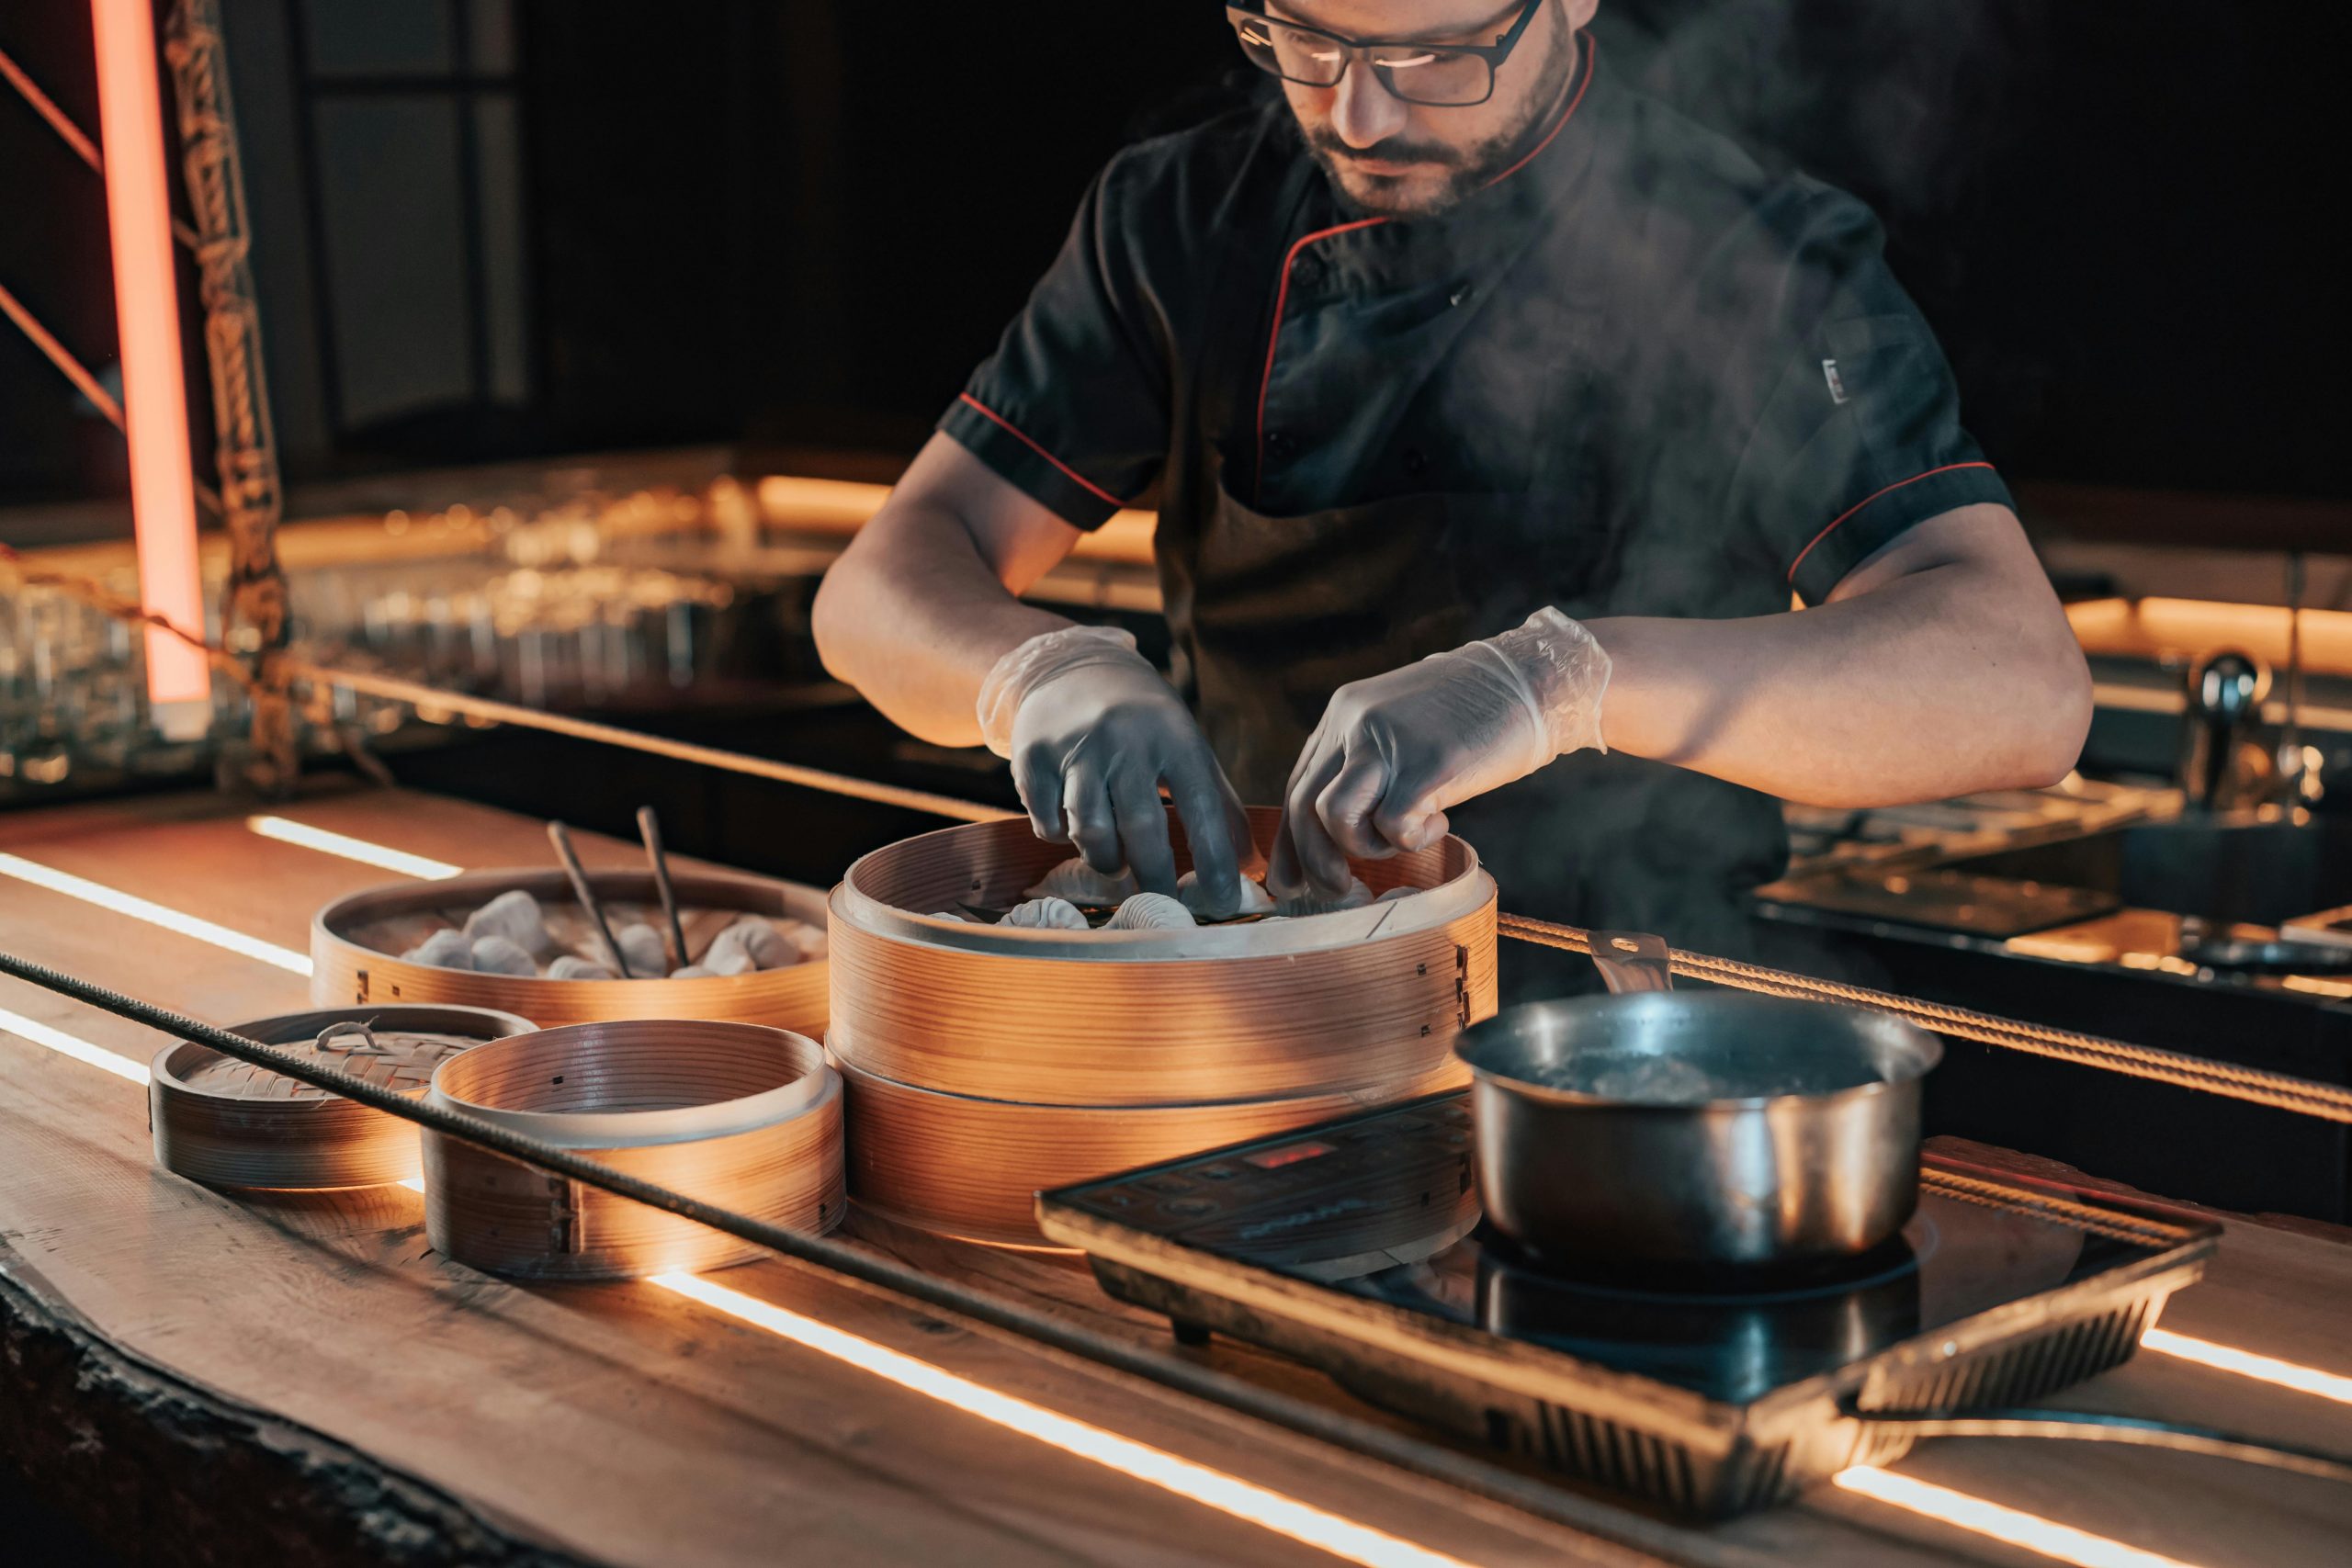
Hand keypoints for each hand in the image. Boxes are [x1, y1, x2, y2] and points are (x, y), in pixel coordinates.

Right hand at [978, 626, 1252, 912]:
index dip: (1214, 861)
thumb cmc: (1143, 720)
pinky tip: (1074, 827)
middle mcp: (1124, 738)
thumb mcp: (1187, 745)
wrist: (1072, 668)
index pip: (1200, 807)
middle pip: (1140, 827)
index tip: (1222, 903)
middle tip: (1161, 904)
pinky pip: (1048, 825)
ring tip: (1117, 862)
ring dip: (1106, 860)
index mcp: (1173, 735)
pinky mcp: (1032, 757)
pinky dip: (1063, 839)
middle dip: (1155, 876)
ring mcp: (1074, 747)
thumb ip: (1218, 802)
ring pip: (1089, 831)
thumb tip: (1247, 864)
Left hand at [1269, 609, 1610, 895]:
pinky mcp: (1428, 765)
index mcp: (1344, 714)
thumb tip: (1335, 826)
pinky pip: (1393, 826)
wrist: (1532, 680)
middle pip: (1305, 807)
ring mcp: (1389, 742)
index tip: (1293, 883)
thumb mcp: (1402, 726)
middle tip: (1339, 893)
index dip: (1291, 844)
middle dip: (1316, 864)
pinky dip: (1414, 840)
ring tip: (1404, 837)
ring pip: (1335, 817)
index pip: (1297, 786)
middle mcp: (1354, 723)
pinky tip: (1440, 820)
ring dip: (1367, 847)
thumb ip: (1366, 763)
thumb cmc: (1473, 715)